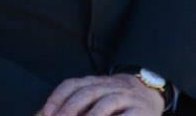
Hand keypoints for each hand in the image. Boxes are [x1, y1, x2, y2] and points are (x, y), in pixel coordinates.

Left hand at [37, 74, 162, 115]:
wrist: (149, 92)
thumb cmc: (115, 101)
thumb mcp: (96, 96)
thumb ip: (76, 104)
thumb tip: (45, 114)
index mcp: (94, 82)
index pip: (72, 84)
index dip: (57, 97)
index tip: (46, 113)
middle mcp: (108, 86)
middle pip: (87, 92)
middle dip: (70, 108)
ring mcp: (125, 97)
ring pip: (106, 103)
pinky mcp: (141, 110)